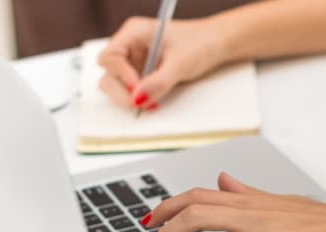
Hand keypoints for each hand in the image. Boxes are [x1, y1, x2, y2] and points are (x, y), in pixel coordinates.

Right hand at [97, 17, 231, 110]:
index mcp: (133, 32)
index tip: (137, 88)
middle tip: (140, 104)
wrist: (216, 45)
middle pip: (108, 72)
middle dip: (121, 90)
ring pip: (115, 84)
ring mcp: (134, 61)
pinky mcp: (141, 75)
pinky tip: (153, 102)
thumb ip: (158, 82)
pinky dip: (138, 99)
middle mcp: (129, 46)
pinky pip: (130, 90)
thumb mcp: (180, 63)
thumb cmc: (200, 42)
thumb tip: (138, 99)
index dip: (121, 74)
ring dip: (128, 97)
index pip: (111, 55)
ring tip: (150, 104)